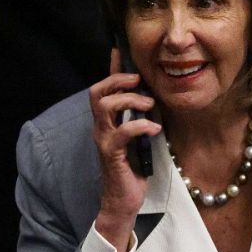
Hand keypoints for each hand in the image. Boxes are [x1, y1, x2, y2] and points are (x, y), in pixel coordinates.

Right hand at [91, 47, 159, 249]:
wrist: (124, 201)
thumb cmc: (134, 170)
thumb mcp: (140, 137)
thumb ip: (141, 117)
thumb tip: (152, 96)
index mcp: (107, 122)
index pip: (103, 88)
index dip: (111, 68)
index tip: (120, 50)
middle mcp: (101, 128)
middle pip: (97, 92)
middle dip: (118, 81)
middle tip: (140, 82)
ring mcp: (104, 140)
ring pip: (105, 107)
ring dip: (130, 100)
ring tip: (150, 106)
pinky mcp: (111, 155)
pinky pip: (122, 132)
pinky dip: (140, 126)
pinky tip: (154, 129)